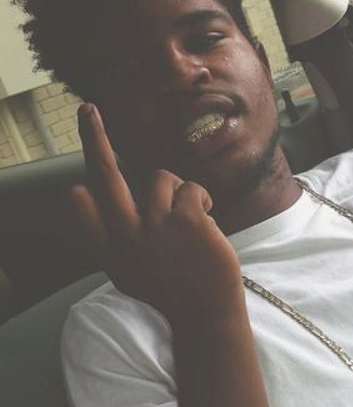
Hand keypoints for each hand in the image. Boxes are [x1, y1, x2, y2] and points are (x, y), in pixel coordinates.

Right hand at [71, 103, 243, 327]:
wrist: (206, 313)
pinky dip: (201, 200)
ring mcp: (155, 225)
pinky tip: (205, 222)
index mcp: (112, 251)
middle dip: (94, 139)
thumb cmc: (172, 287)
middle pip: (106, 176)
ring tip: (190, 219)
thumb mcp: (128, 269)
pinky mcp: (186, 218)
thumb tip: (79, 191)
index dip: (80, 195)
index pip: (85, 213)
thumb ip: (109, 235)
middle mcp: (127, 236)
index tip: (74, 178)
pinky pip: (192, 188)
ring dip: (179, 193)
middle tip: (87, 110)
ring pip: (161, 179)